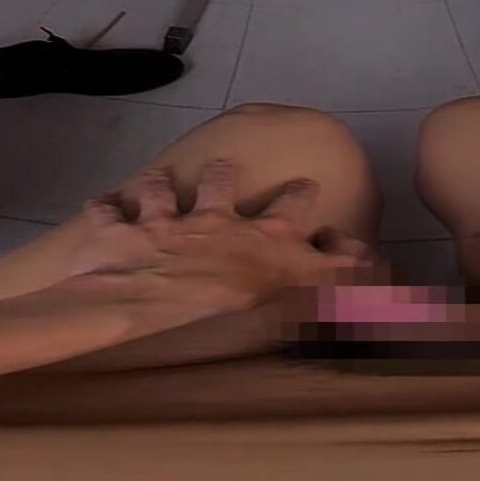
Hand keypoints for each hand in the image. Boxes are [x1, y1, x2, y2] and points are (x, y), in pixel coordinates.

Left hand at [58, 156, 372, 316]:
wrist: (143, 304)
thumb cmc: (219, 315)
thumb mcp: (286, 307)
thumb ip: (326, 291)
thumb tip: (380, 283)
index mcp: (258, 242)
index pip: (296, 221)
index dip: (312, 213)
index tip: (326, 210)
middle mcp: (215, 221)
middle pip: (229, 190)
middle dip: (233, 178)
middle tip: (238, 165)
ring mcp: (165, 221)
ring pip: (165, 190)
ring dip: (162, 183)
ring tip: (161, 176)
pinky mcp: (122, 231)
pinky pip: (108, 213)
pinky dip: (103, 208)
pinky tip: (99, 201)